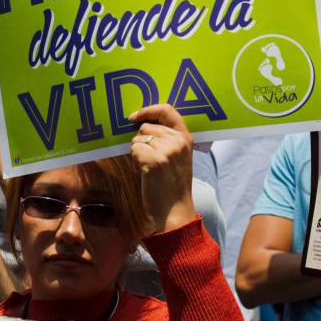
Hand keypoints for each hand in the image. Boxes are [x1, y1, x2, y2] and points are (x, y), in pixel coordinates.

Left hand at [128, 104, 194, 234]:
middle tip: (151, 160)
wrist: (174, 210)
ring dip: (138, 152)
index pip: (167, 110)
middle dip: (142, 141)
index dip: (148, 110)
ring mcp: (167, 150)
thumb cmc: (172, 184)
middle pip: (146, 127)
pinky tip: (146, 173)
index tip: (135, 117)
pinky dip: (136, 161)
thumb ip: (167, 138)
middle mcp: (178, 141)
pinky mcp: (155, 161)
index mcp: (185, 137)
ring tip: (150, 168)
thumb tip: (140, 123)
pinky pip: (134, 150)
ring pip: (137, 139)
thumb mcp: (178, 156)